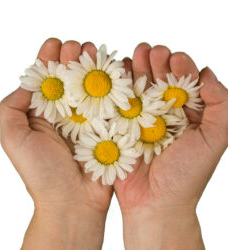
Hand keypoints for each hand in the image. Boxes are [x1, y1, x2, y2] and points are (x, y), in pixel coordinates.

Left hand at [0, 38, 112, 249]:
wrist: (73, 202)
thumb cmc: (42, 174)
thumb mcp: (13, 138)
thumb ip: (11, 107)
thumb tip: (27, 84)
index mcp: (44, 114)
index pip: (46, 80)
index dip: (48, 60)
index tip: (54, 45)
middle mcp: (67, 114)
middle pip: (70, 79)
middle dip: (72, 58)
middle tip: (76, 47)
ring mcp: (89, 120)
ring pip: (91, 86)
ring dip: (92, 66)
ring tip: (92, 52)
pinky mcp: (108, 127)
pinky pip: (111, 101)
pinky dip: (112, 84)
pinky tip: (112, 69)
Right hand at [114, 43, 227, 249]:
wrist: (155, 203)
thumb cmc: (186, 175)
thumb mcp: (214, 140)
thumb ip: (220, 107)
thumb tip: (208, 74)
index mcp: (184, 114)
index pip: (182, 83)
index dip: (181, 67)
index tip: (176, 59)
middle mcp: (161, 113)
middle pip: (158, 81)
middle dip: (156, 62)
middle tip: (153, 51)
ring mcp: (138, 119)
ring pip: (137, 87)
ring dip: (136, 69)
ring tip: (135, 56)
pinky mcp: (119, 127)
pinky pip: (117, 103)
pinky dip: (117, 87)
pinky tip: (117, 74)